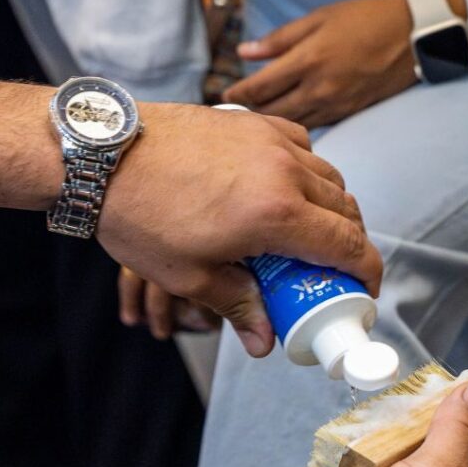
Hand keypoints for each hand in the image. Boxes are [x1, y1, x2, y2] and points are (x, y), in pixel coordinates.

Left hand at [98, 104, 381, 354]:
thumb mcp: (192, 276)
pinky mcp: (253, 123)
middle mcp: (285, 172)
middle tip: (331, 271)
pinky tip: (289, 190)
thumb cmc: (141, 215)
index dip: (367, 273)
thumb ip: (239, 308)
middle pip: (346, 212)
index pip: (349, 246)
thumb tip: (264, 343)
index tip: (364, 290)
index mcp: (276, 215)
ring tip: (311, 235)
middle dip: (350, 245)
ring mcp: (270, 141)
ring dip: (333, 209)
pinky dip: (310, 171)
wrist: (100, 154)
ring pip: (330, 178)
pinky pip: (304, 146)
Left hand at [223, 0, 418, 128]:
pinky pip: (313, 127)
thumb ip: (280, 39)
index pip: (260, 87)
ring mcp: (333, 106)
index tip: (224, 98)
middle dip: (250, 113)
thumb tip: (245, 52)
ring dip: (271, 124)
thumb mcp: (318, 19)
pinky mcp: (347, 114)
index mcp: (307, 61)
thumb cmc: (364, 20)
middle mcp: (318, 89)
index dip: (238, 95)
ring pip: (292, 125)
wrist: (410, 39)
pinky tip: (286, 124)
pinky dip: (295, 128)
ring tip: (256, 121)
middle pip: (272, 112)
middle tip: (235, 114)